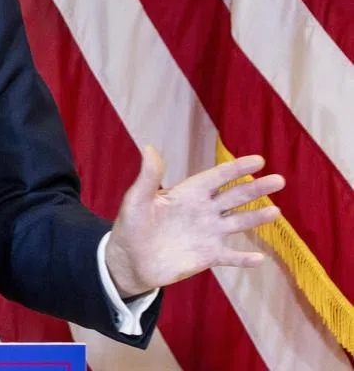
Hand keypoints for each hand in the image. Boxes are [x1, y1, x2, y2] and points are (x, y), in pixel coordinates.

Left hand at [104, 146, 285, 298]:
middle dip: (256, 188)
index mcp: (187, 194)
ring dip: (256, 217)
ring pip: (238, 223)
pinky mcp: (207, 256)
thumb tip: (149, 147)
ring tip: (276, 211)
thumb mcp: (137, 200)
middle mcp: (202, 211)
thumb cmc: (130, 226)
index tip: (259, 160)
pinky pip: (230, 257)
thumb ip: (148, 177)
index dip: (236, 168)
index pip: (217, 177)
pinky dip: (244, 259)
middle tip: (279, 180)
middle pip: (234, 197)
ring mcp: (207, 234)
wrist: (129, 260)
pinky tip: (260, 259)